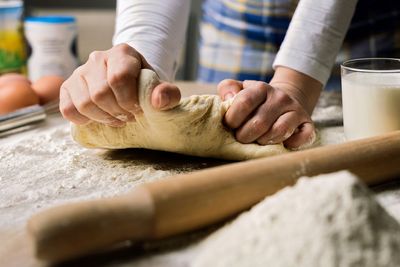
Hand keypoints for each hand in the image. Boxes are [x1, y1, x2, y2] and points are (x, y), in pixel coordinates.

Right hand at [60, 44, 180, 126]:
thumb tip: (158, 101)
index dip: (128, 100)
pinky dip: (84, 120)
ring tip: (117, 118)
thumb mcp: (161, 89)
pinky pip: (68, 109)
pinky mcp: (68, 87)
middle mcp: (98, 58)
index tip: (138, 110)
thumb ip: (167, 94)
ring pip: (84, 103)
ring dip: (103, 118)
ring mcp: (80, 72)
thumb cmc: (145, 87)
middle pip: (101, 93)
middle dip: (117, 112)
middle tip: (129, 117)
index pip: (119, 78)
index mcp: (122, 53)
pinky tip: (99, 118)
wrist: (131, 83)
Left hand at [218, 69, 320, 148]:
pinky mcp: (307, 124)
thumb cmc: (255, 101)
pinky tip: (280, 145)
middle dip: (245, 136)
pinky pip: (302, 138)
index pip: (244, 102)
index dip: (232, 119)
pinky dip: (290, 145)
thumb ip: (227, 89)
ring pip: (279, 131)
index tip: (229, 125)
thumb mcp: (240, 89)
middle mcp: (280, 97)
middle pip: (259, 122)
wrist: (284, 100)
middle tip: (241, 138)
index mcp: (261, 88)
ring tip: (257, 141)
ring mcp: (295, 111)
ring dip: (264, 141)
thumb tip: (228, 99)